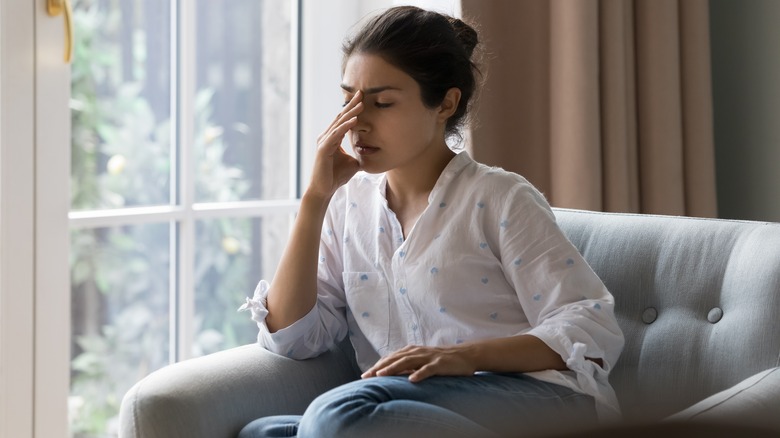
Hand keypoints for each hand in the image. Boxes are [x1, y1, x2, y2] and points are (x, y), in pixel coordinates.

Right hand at [307, 91, 363, 199]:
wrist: (324, 190)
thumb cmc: (336, 176)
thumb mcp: (353, 163)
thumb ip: (359, 155)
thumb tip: (372, 155)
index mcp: (332, 138)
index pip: (344, 120)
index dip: (352, 109)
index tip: (363, 98)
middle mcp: (326, 137)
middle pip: (341, 117)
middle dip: (351, 105)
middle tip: (361, 92)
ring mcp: (324, 142)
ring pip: (339, 124)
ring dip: (351, 113)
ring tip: (361, 104)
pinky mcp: (323, 149)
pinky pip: (336, 135)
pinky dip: (345, 127)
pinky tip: (354, 120)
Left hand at [361, 344, 476, 382]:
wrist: (465, 355)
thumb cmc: (442, 360)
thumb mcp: (422, 361)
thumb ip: (408, 365)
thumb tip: (391, 373)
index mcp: (412, 351)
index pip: (391, 358)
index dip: (378, 365)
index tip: (366, 375)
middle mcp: (418, 352)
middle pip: (395, 359)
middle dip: (380, 367)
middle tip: (367, 376)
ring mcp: (429, 357)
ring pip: (408, 361)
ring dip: (393, 368)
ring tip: (382, 375)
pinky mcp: (439, 364)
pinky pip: (428, 369)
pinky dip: (419, 374)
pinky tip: (412, 380)